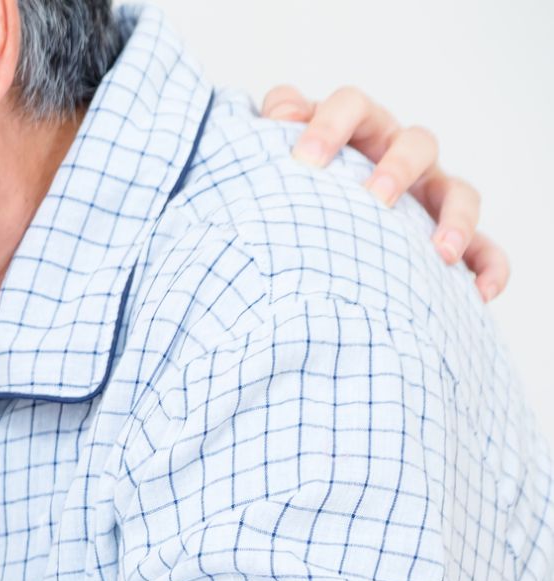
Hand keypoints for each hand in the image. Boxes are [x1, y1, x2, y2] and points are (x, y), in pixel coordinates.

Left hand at [262, 84, 509, 300]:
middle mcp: (398, 154)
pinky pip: (483, 247)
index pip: (349, 107)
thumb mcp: (277, 155)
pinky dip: (488, 266)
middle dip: (398, 169)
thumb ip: (273, 129)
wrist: (307, 227)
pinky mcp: (448, 233)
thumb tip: (280, 112)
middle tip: (374, 198)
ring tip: (439, 253)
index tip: (304, 160)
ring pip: (458, 192)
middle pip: (416, 143)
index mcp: (355, 130)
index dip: (329, 127)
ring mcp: (428, 193)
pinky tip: (480, 293)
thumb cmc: (295, 184)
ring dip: (456, 219)